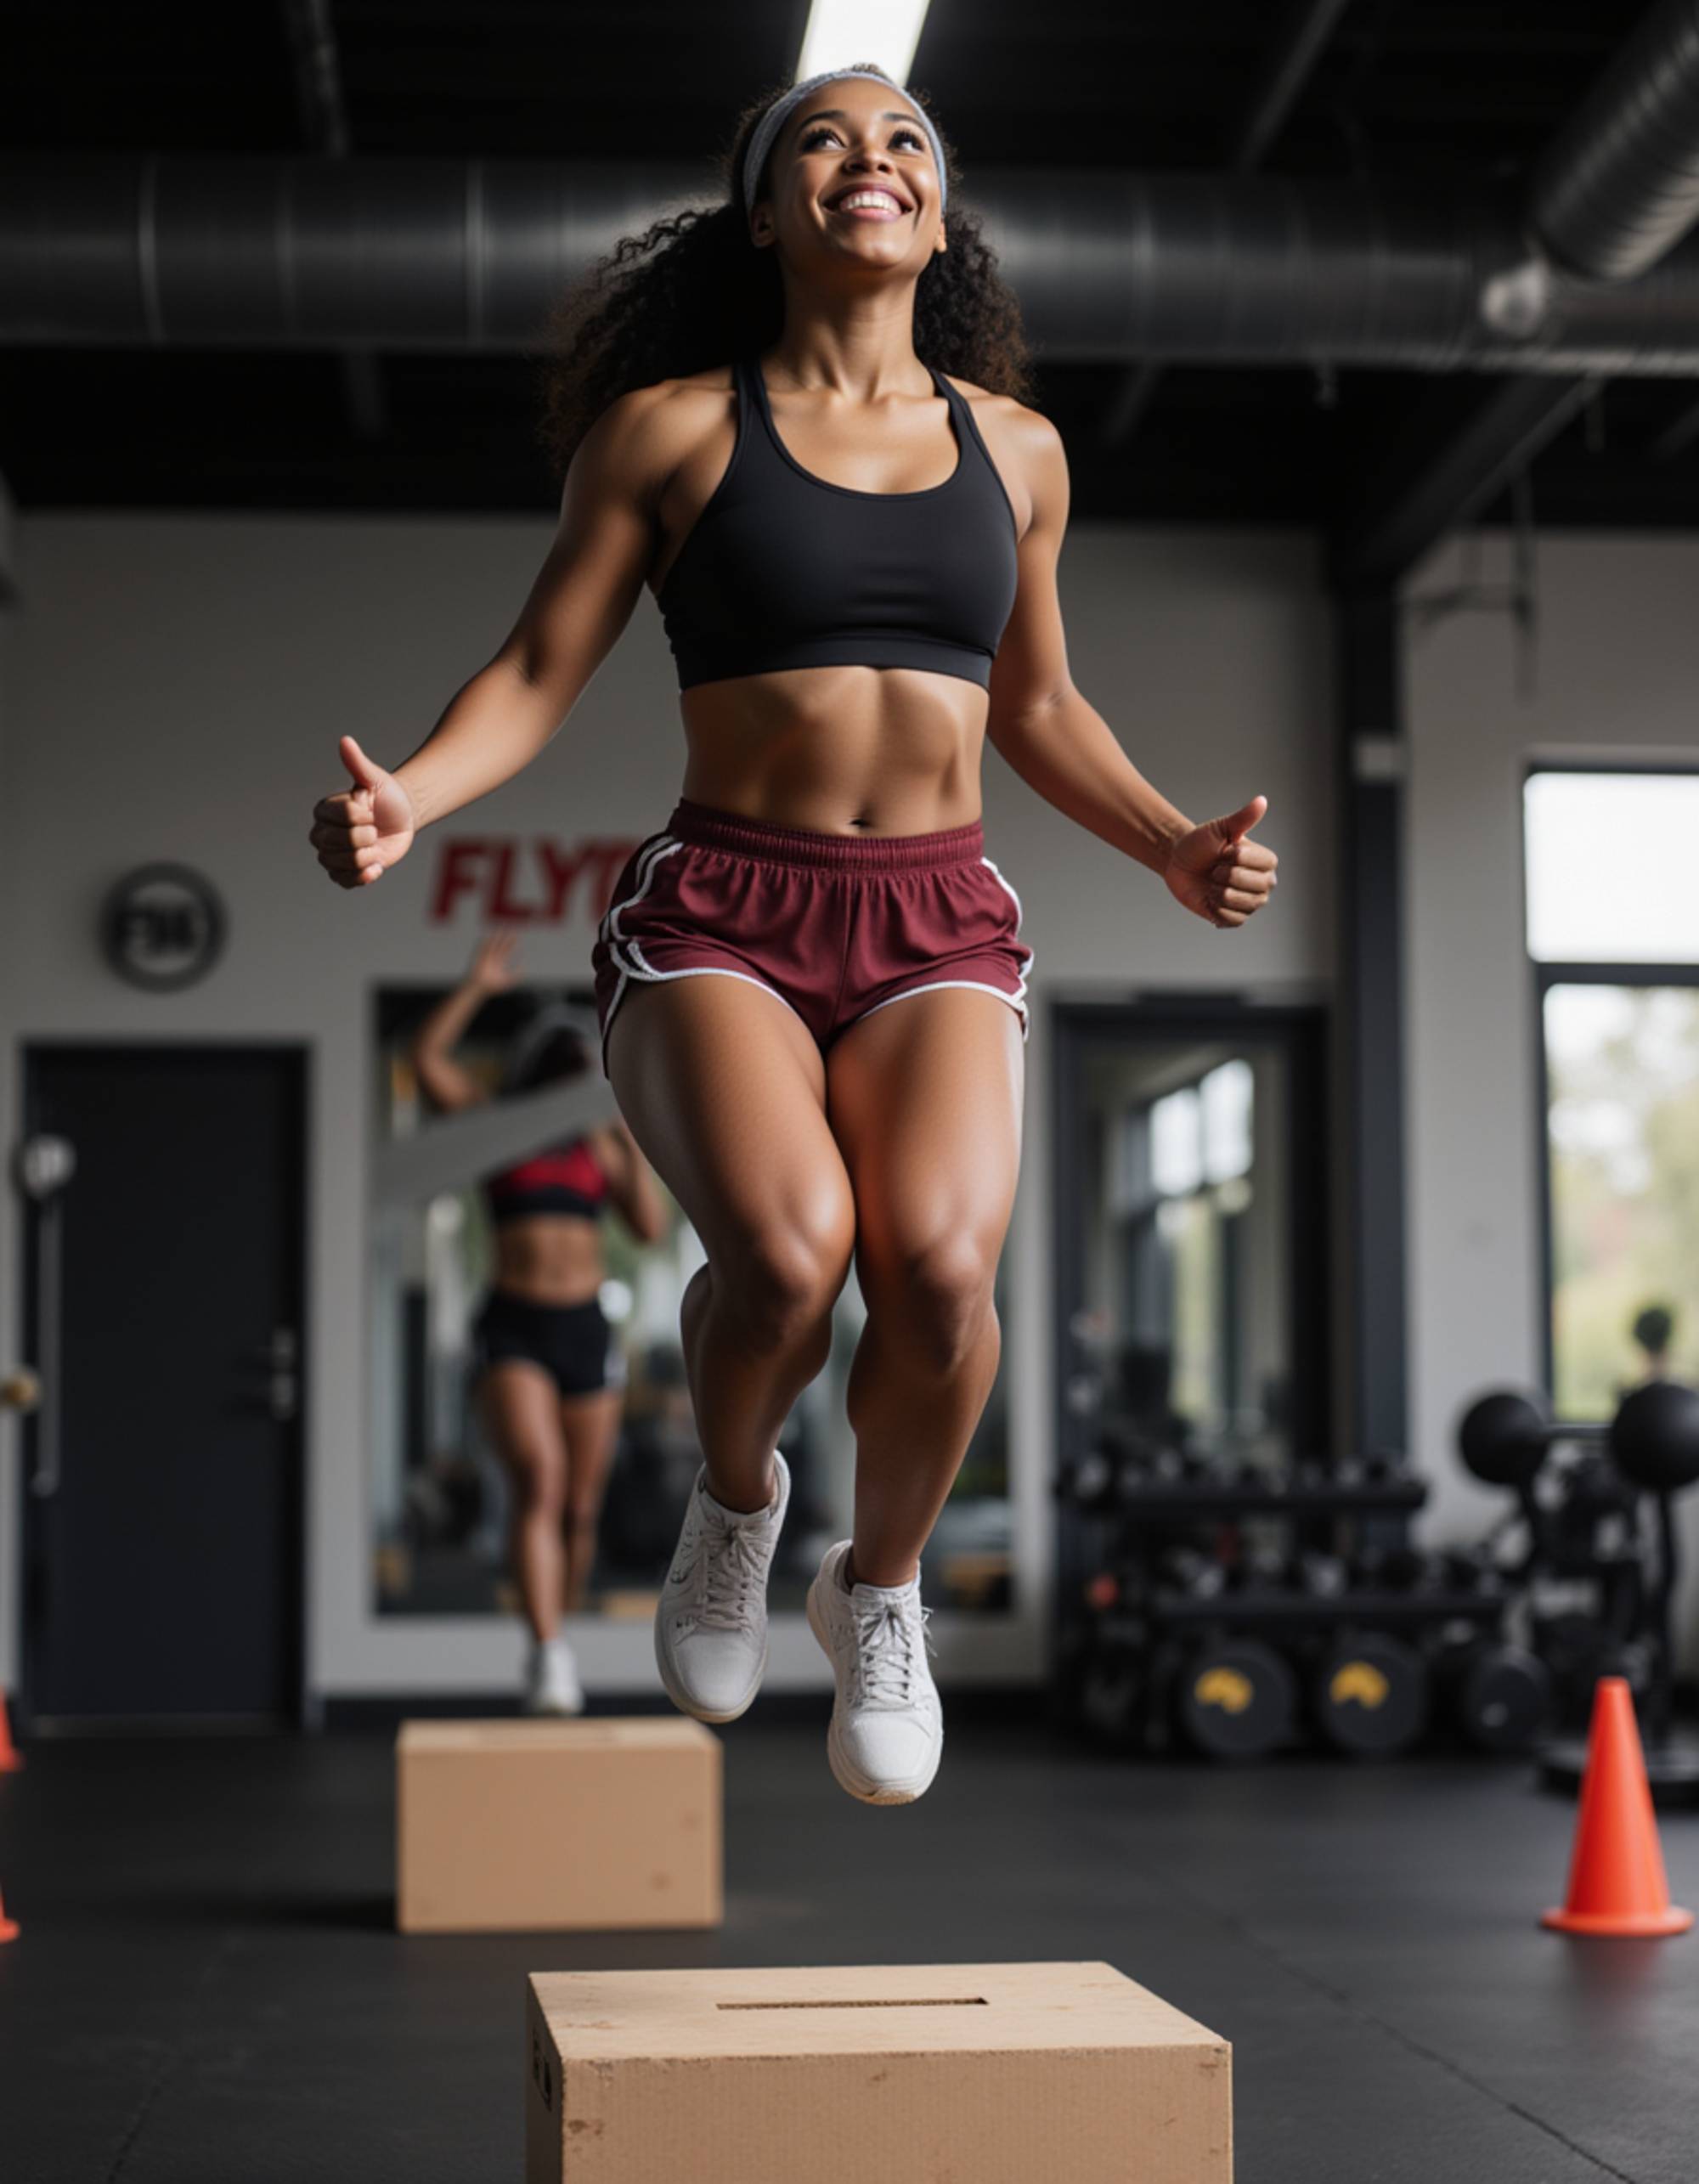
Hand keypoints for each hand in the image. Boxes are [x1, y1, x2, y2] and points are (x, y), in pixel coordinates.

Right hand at [309, 735, 415, 889]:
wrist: (401, 818)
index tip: (371, 810)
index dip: (362, 816)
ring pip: (342, 863)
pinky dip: (363, 876)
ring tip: (375, 846)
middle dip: (365, 837)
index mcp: (324, 810)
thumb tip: (345, 740)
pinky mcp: (344, 872)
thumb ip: (357, 763)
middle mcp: (321, 834)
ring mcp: (330, 855)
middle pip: (338, 843)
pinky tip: (376, 866)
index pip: (341, 818)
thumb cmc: (386, 795)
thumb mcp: (374, 778)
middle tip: (375, 829)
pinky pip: (345, 881)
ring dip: (367, 856)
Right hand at [468, 932, 519, 991]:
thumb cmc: (492, 988)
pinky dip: (485, 943)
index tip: (516, 939)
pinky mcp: (479, 959)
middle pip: (500, 947)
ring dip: (496, 938)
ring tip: (501, 929)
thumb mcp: (507, 981)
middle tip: (512, 932)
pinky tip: (489, 937)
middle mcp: (492, 960)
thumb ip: (516, 975)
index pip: (505, 952)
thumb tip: (524, 967)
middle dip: (506, 940)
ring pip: (492, 946)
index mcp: (498, 965)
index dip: (510, 945)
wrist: (479, 988)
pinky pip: (482, 948)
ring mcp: (485, 958)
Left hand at [1163, 795, 1277, 928]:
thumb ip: (1243, 818)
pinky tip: (1209, 898)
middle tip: (1214, 869)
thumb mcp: (1220, 828)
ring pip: (1242, 905)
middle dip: (1226, 876)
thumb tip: (1262, 800)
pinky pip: (1232, 919)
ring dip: (1219, 893)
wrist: (1178, 862)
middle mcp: (1264, 884)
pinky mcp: (1234, 918)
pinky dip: (1216, 909)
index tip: (1224, 850)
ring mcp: (1250, 903)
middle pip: (1255, 887)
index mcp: (1266, 862)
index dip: (1237, 858)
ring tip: (1211, 883)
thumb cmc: (1201, 843)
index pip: (1261, 864)